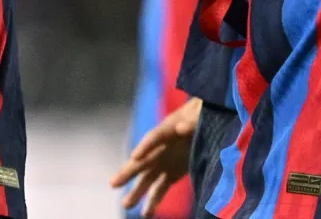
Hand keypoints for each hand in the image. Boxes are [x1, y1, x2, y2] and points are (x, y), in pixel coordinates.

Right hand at [111, 97, 199, 215]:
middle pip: (142, 160)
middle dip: (128, 172)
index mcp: (167, 129)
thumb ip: (192, 121)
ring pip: (147, 179)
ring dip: (137, 192)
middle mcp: (160, 147)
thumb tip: (181, 128)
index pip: (154, 138)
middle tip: (113, 183)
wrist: (206, 118)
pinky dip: (154, 201)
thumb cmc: (202, 112)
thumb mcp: (200, 113)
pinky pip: (160, 188)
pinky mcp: (172, 173)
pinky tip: (146, 213)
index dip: (145, 147)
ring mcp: (164, 161)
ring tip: (126, 205)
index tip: (135, 156)